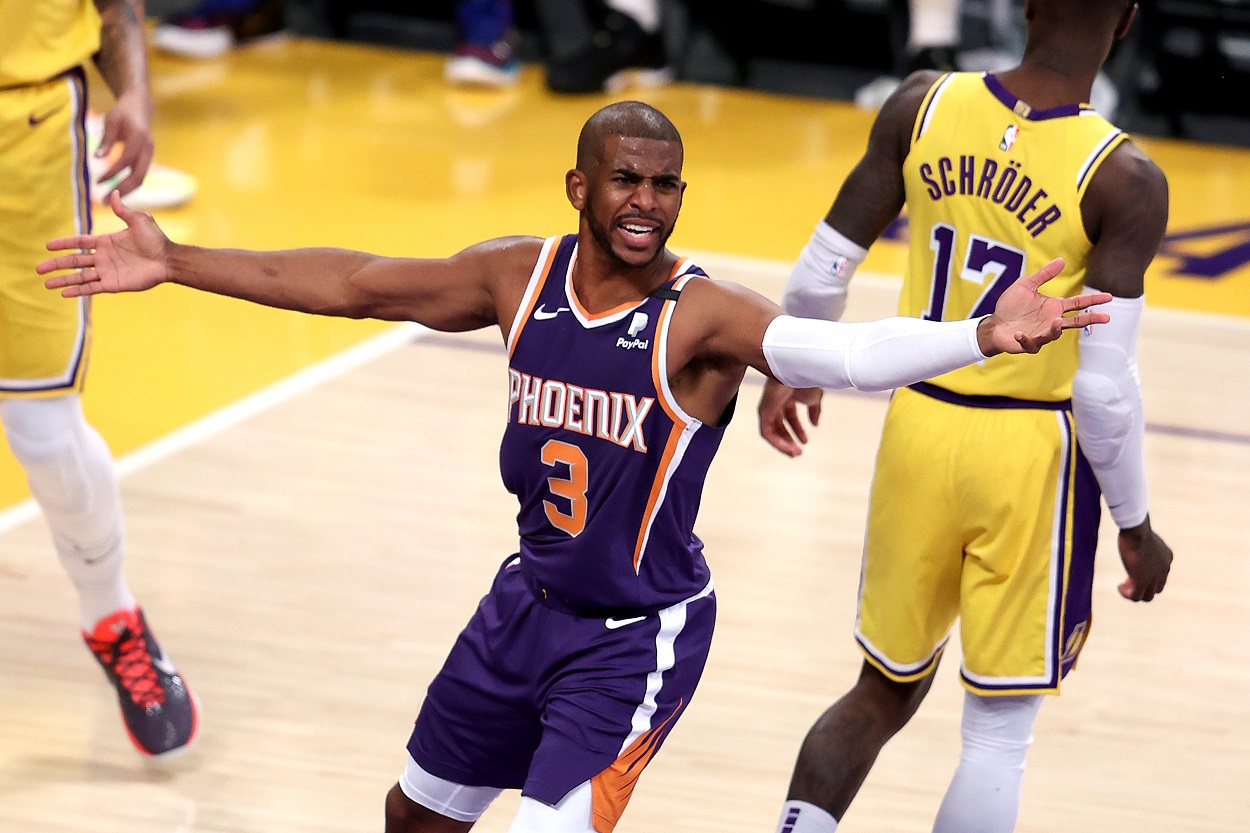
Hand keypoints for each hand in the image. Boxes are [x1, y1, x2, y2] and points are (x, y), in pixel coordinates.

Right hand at [38, 191, 170, 295]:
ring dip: (62, 280)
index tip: (48, 246)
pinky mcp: (113, 284)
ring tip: (45, 284)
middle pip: (74, 261)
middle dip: (56, 264)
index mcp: (106, 242)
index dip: (64, 244)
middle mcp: (103, 258)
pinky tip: (64, 293)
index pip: (79, 243)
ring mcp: (107, 272)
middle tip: (38, 269)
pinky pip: (92, 288)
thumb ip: (123, 210)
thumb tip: (114, 193)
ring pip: (79, 277)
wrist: (168, 259)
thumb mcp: (139, 220)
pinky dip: (78, 291)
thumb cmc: (156, 240)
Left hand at [95, 90, 154, 198]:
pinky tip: (117, 191)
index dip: (112, 172)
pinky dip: (129, 185)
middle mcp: (148, 149)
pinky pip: (140, 176)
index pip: (126, 161)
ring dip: (126, 191)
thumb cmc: (123, 112)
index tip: (98, 182)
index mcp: (139, 138)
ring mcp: (149, 155)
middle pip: (138, 176)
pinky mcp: (147, 159)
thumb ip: (106, 140)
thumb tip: (97, 158)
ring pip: (141, 179)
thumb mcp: (111, 121)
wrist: (141, 106)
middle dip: (122, 190)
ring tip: (110, 201)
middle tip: (105, 201)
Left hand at [758, 378, 823, 456]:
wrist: (797, 372)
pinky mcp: (763, 412)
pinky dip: (777, 442)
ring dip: (783, 444)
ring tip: (795, 453)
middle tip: (798, 453)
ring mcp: (767, 408)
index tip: (805, 442)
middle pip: (779, 427)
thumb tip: (815, 424)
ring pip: (771, 432)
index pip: (790, 417)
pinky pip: (766, 433)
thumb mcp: (814, 397)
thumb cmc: (806, 380)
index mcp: (787, 397)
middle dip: (789, 440)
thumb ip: (814, 410)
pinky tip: (788, 448)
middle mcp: (775, 403)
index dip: (798, 430)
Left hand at [977, 258, 1112, 355]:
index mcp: (1054, 307)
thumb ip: (1043, 275)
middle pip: (1076, 321)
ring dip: (1055, 329)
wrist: (995, 324)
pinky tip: (1018, 333)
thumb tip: (1062, 260)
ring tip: (1056, 322)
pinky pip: (1031, 343)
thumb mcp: (1026, 285)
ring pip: (1054, 334)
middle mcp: (1052, 321)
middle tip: (1105, 317)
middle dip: (1090, 319)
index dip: (1093, 300)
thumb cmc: (1011, 306)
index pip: (1078, 303)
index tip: (1109, 296)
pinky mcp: (1028, 344)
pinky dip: (1025, 339)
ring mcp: (1041, 334)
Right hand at [1117, 515, 1171, 601]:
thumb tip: (1135, 535)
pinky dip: (1127, 594)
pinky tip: (1119, 587)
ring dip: (1135, 592)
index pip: (1161, 574)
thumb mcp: (1145, 535)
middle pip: (1157, 588)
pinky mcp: (1142, 581)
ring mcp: (1154, 577)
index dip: (1148, 575)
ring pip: (1148, 596)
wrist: (1137, 531)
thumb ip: (1143, 540)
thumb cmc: (1137, 528)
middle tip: (1128, 579)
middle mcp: (1164, 570)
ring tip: (1123, 586)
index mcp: (1167, 558)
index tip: (1134, 570)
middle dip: (1143, 586)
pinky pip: (1135, 596)